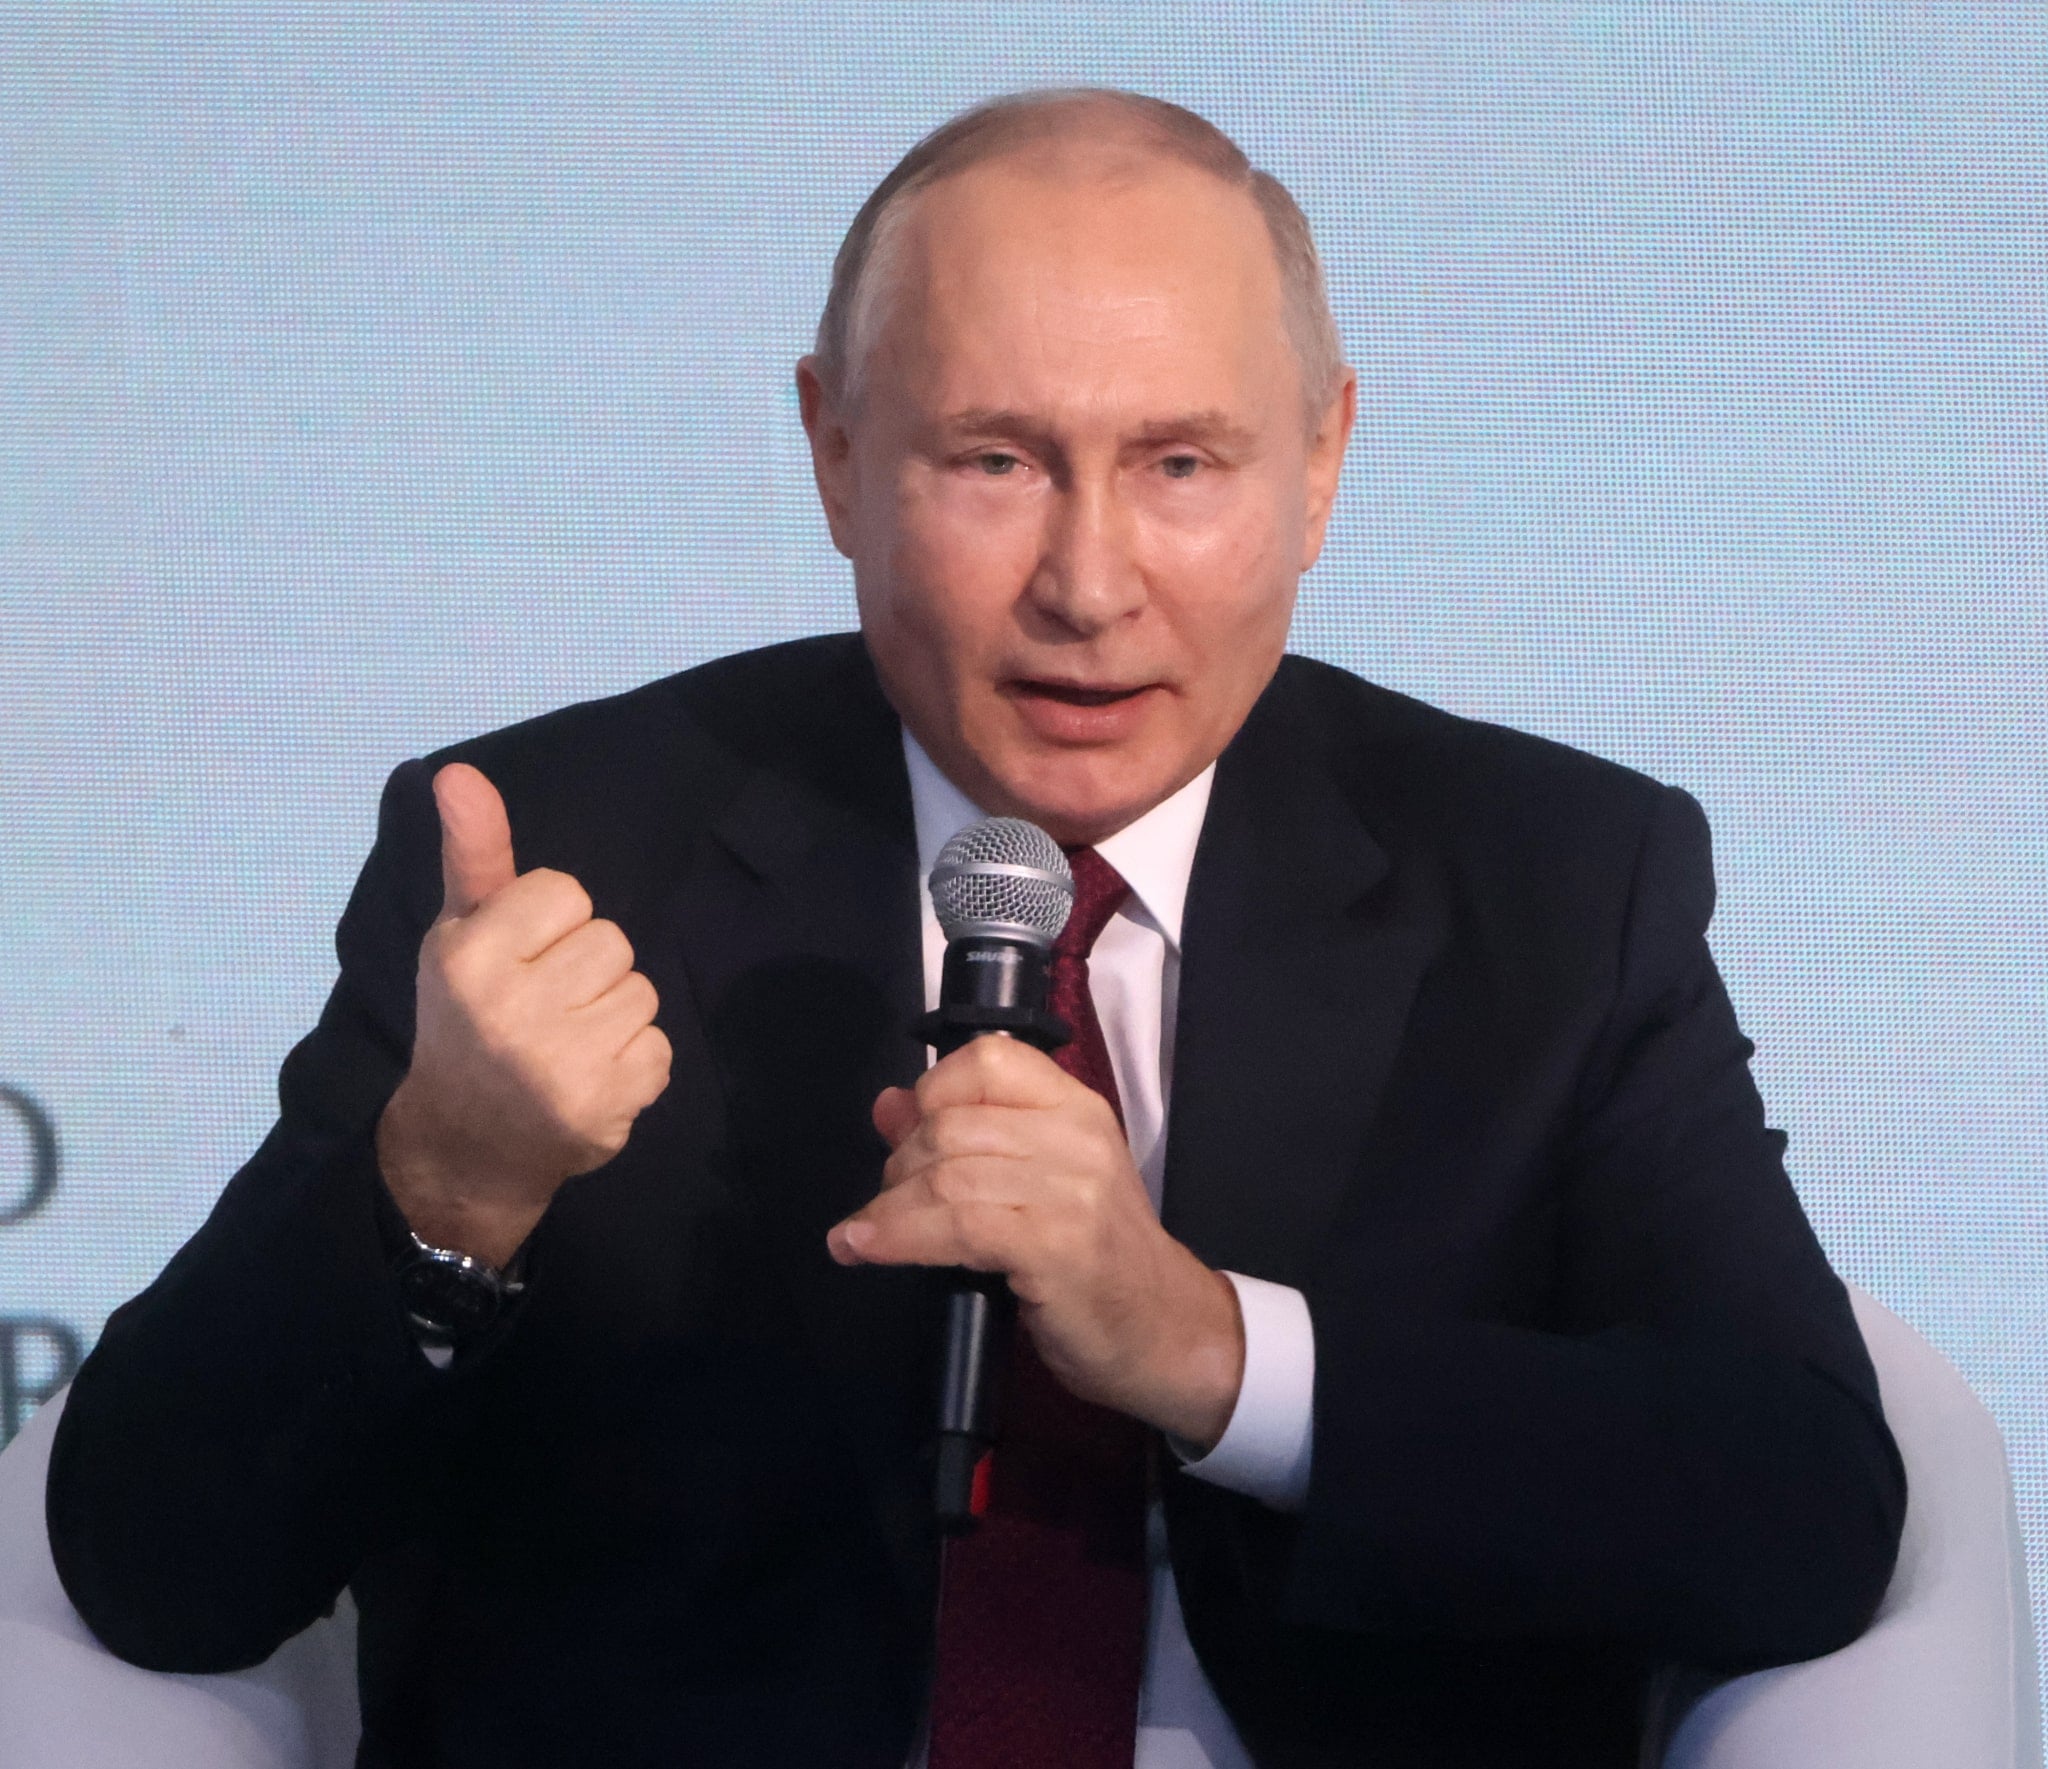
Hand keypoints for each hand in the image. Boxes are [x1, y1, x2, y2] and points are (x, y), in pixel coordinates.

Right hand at [375, 762, 671, 1266]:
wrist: (464, 1140)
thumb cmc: (468, 1017)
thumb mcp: (459, 933)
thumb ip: (474, 853)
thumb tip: (460, 771)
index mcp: (469, 957)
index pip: (565, 893)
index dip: (551, 924)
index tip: (521, 960)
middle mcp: (511, 1010)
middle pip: (611, 941)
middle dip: (586, 969)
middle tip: (544, 1006)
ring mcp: (560, 1065)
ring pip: (640, 991)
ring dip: (613, 1014)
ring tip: (565, 1042)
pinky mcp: (603, 1107)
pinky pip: (659, 1048)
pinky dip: (634, 1062)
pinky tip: (588, 1077)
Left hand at [827, 1037, 1244, 1447]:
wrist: (1164, 1333)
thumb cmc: (1097, 1262)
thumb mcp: (1037, 1184)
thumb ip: (967, 1136)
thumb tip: (889, 1105)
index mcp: (1076, 1109)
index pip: (988, 1060)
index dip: (932, 1092)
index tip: (909, 1136)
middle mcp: (1077, 1138)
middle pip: (953, 1123)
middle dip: (900, 1165)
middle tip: (889, 1203)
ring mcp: (1071, 1191)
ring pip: (947, 1176)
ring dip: (888, 1209)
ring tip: (865, 1234)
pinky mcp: (1055, 1246)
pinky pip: (956, 1226)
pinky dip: (898, 1237)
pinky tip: (864, 1248)